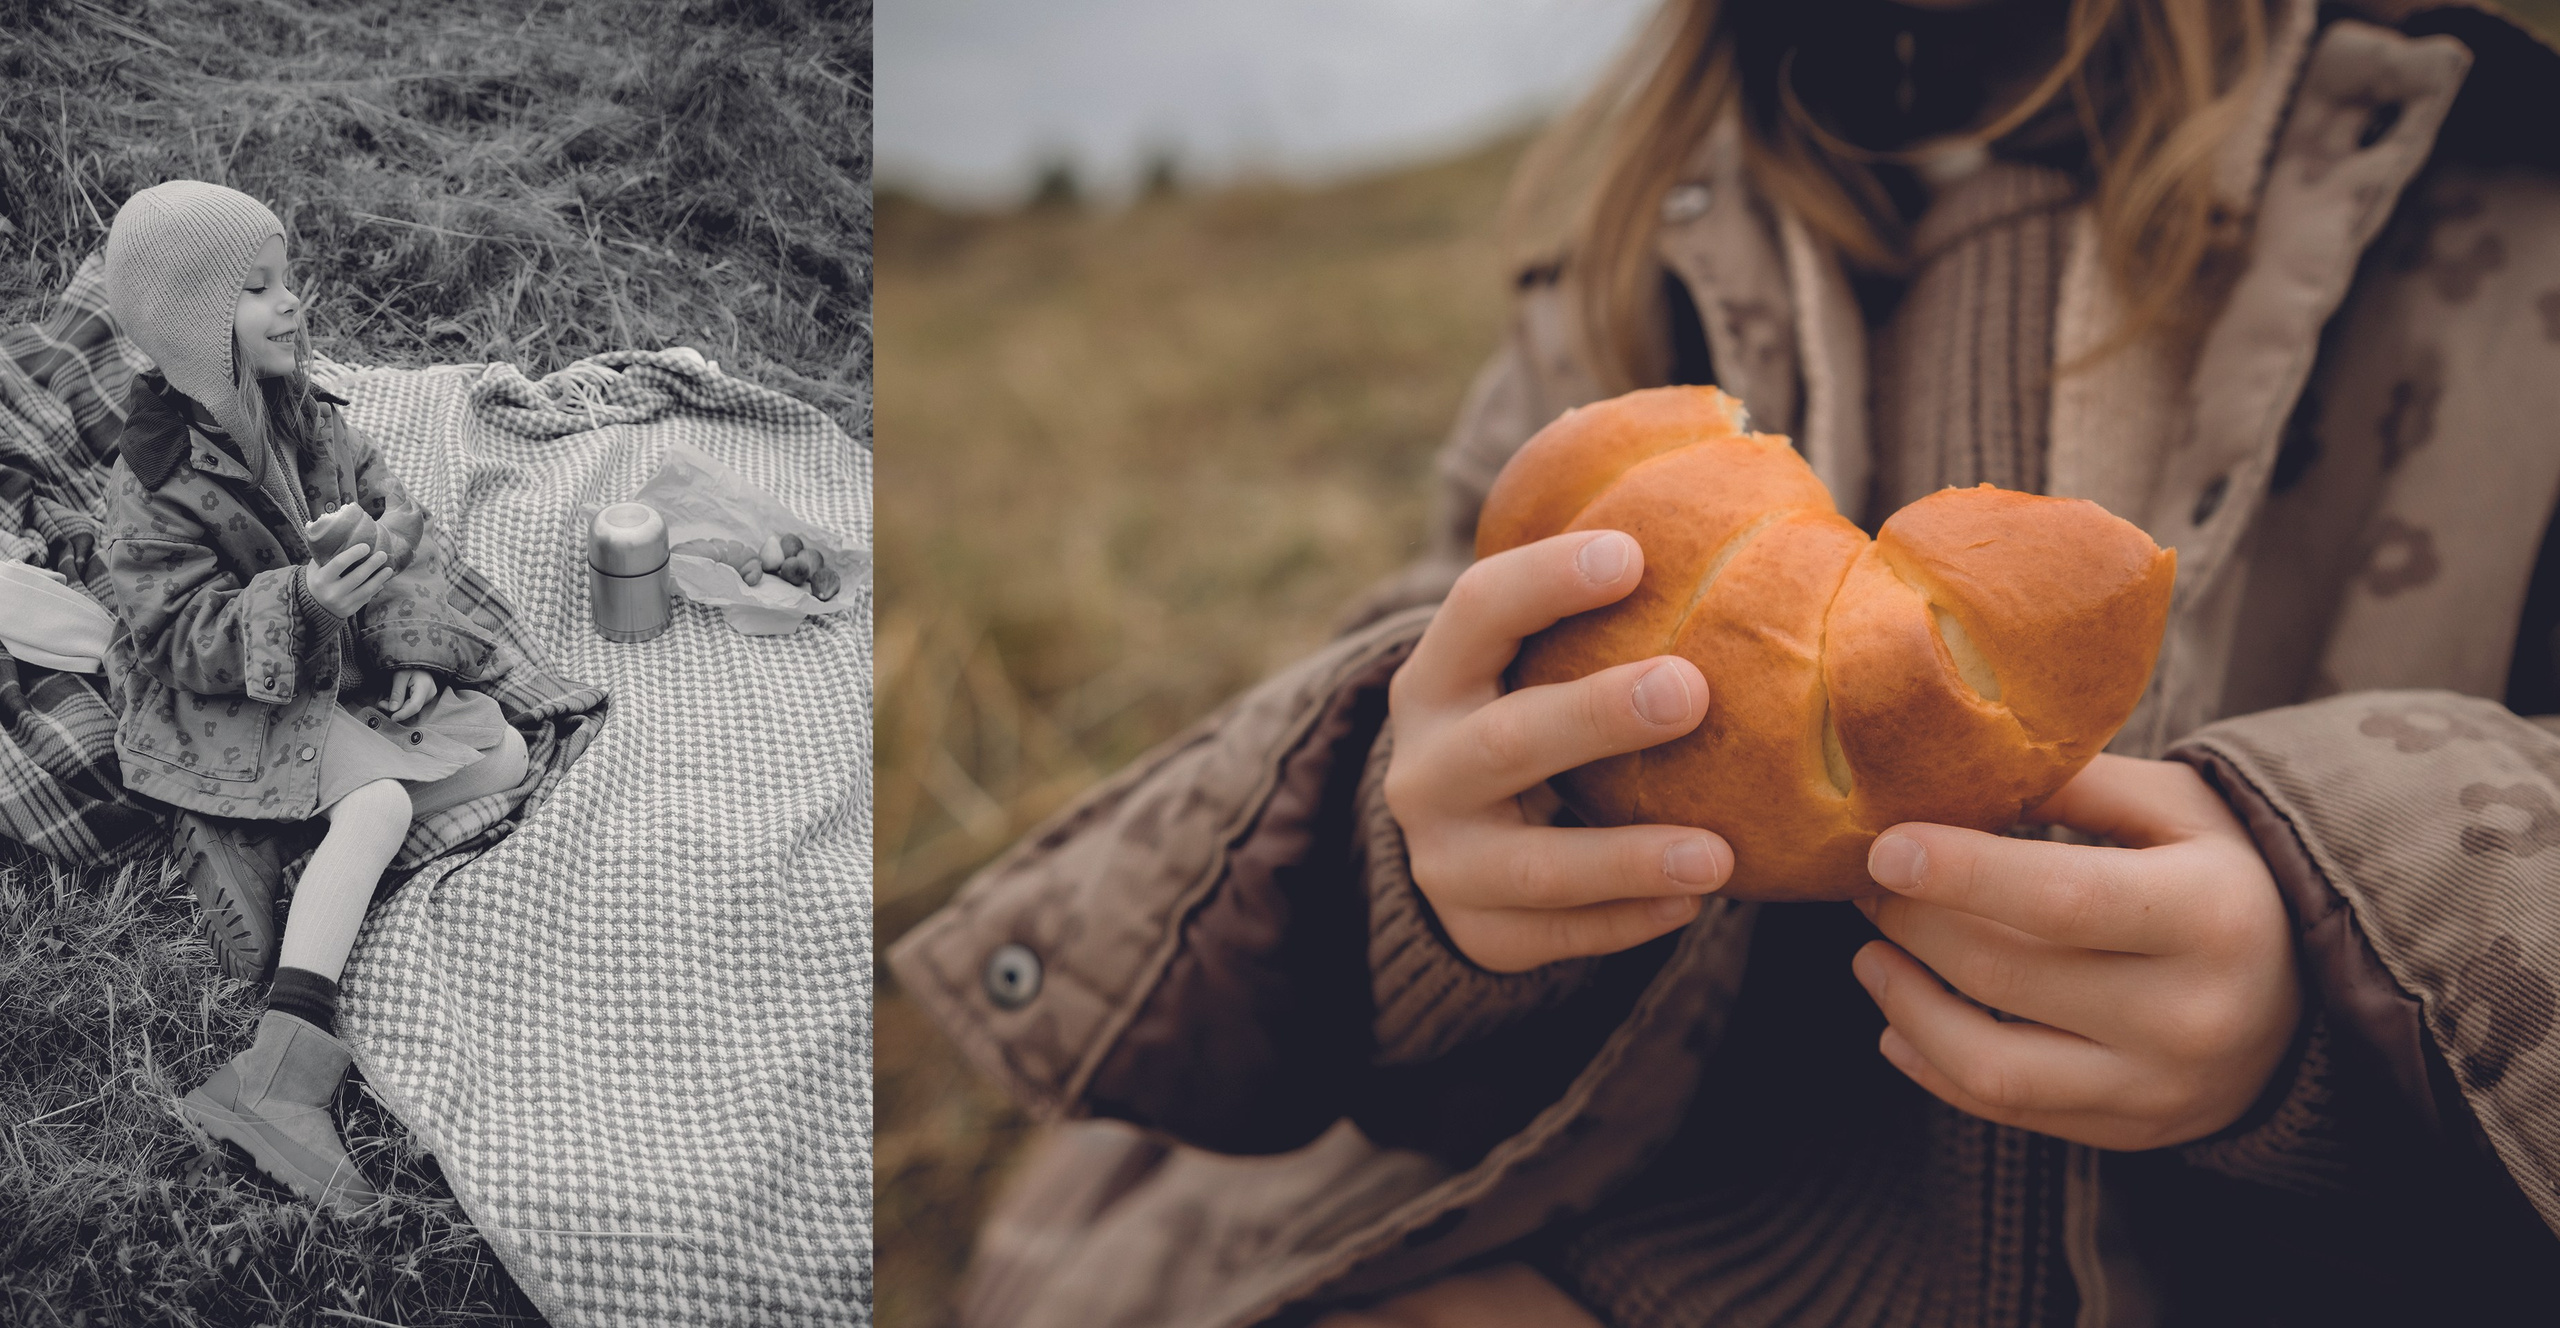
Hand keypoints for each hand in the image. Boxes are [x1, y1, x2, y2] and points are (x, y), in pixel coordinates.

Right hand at [305, 543, 393, 618]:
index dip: (354, 554)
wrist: (311, 606)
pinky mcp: (350, 611)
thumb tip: (343, 535)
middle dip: (372, 564)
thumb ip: (326, 555)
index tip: (366, 546)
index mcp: (321, 579)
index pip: (339, 563)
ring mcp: (342, 603)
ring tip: (388, 569)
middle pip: (357, 577)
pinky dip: (375, 589)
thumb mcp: (315, 567)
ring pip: (366, 589)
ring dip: (380, 578)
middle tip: (383, 554)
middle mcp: (331, 593)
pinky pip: (366, 598)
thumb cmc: (316, 579)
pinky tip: (382, 581)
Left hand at [386, 668, 436, 722]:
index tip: (392, 718)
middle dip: (396, 709)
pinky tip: (393, 700)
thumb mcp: (399, 676)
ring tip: (385, 700)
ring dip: (397, 707)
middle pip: (412, 708)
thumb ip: (396, 693)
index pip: (414, 706)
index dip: (403, 714)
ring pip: (411, 708)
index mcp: (424, 686)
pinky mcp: (425, 697)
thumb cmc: (408, 664)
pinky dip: (401, 704)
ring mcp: (429, 696)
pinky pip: (412, 704)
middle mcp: (430, 694)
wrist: (416, 659)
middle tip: (381, 704)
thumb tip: (392, 710)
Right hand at [1383, 529, 1728, 973]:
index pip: (1475, 613)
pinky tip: (1693, 903)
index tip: (1633, 554)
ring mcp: (1445, 858)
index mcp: (1437, 678)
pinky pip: (1554, 937)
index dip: (1546, 581)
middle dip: (1595, 715)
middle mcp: (1425, 766)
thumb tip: (1743, 479)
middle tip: (1690, 689)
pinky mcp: (1477, 932)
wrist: (1448, 844)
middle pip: (1504, 740)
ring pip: (1531, 865)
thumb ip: (1594, 617)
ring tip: (1717, 854)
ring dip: (1625, 855)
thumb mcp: (1520, 667)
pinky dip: (1626, 921)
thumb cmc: (1524, 720)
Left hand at [1851, 754, 2303, 1150]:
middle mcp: (2189, 1013)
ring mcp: (2159, 1086)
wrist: (2312, 992)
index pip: (2062, 897)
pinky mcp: (2131, 1130)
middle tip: (1866, 883)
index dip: (1961, 873)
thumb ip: (2073, 785)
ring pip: (1991, 1063)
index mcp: (2207, 913)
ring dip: (1907, 1005)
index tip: (1882, 848)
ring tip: (1871, 955)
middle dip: (1912, 923)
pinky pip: (2006, 1111)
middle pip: (2007, 973)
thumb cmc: (2227, 875)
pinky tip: (1898, 1019)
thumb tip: (1953, 775)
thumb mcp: (2178, 806)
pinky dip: (1933, 1066)